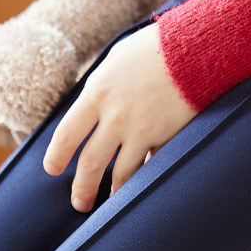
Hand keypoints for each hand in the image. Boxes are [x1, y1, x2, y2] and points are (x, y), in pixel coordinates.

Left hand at [42, 23, 195, 211]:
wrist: (199, 46)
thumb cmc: (156, 47)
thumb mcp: (117, 59)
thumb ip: (100, 86)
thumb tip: (87, 110)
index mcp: (97, 93)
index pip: (67, 135)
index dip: (56, 157)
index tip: (52, 170)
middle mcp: (116, 116)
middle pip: (90, 164)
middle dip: (82, 189)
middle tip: (79, 204)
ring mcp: (143, 131)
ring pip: (121, 174)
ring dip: (114, 193)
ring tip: (110, 202)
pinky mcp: (167, 139)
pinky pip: (152, 167)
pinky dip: (145, 178)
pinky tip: (141, 188)